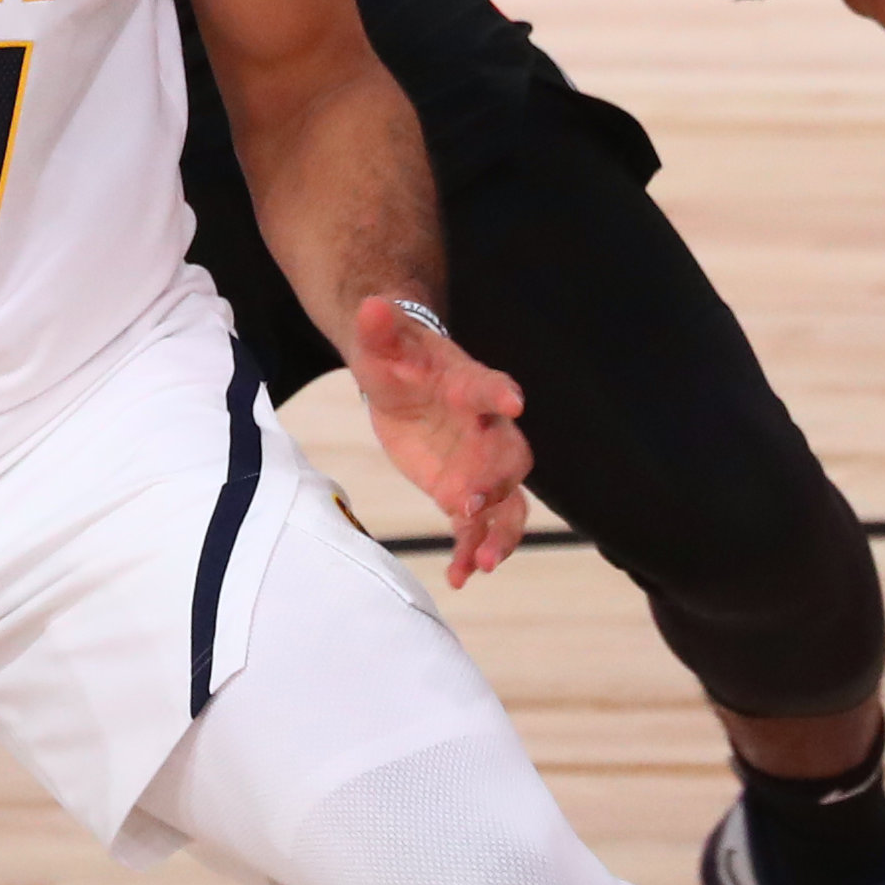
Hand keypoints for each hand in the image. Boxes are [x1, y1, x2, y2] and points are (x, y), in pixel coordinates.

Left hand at [348, 296, 529, 587]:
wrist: (403, 377)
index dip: (500, 393)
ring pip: (507, 502)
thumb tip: (370, 305)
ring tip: (482, 562)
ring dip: (499, 533)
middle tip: (471, 506)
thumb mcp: (379, 343)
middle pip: (509, 456)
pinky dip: (470, 551)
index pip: (489, 386)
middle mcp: (485, 428)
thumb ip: (379, 328)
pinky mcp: (464, 492)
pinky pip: (478, 527)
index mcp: (468, 383)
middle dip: (496, 482)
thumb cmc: (395, 355)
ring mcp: (480, 464)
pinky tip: (459, 578)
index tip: (514, 400)